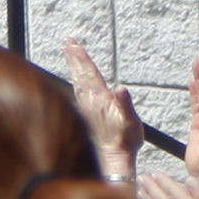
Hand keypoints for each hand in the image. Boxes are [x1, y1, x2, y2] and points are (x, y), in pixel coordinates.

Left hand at [57, 37, 144, 181]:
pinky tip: (76, 80)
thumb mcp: (130, 123)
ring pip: (78, 80)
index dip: (82, 56)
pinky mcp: (86, 113)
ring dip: (74, 65)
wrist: (112, 156)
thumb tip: (121, 89)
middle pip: (81, 73)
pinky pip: (79, 91)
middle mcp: (89, 99)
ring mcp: (86, 106)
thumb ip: (125, 105)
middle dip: (75, 56)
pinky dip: (77, 80)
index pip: (89, 72)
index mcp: (100, 97)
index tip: (73, 42)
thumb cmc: (123, 140)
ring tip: (69, 52)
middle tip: (67, 41)